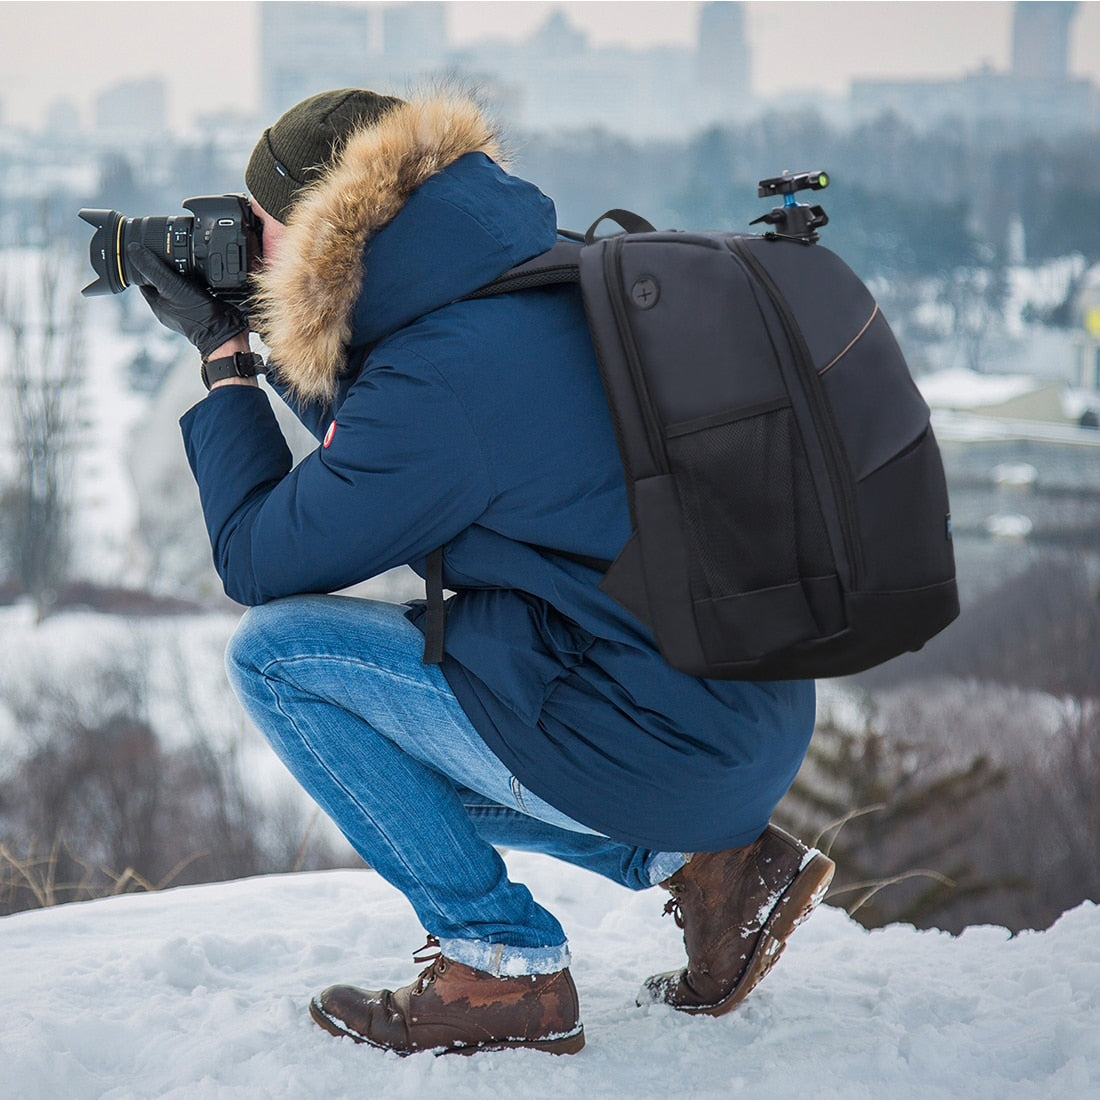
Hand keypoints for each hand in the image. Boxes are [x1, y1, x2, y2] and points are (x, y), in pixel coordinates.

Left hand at [126, 243, 247, 358]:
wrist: (225, 330)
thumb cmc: (196, 313)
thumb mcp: (169, 286)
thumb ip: (151, 268)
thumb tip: (133, 249)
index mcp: (156, 304)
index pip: (143, 279)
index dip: (144, 264)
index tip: (150, 251)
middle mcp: (170, 308)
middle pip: (161, 282)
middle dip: (165, 269)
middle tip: (173, 255)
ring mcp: (186, 310)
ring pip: (179, 287)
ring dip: (183, 276)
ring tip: (189, 266)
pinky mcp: (202, 308)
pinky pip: (196, 291)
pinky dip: (198, 282)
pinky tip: (204, 278)